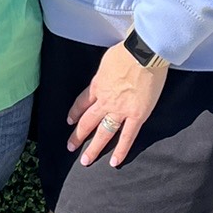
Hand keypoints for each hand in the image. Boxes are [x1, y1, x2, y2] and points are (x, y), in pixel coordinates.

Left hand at [67, 43, 167, 167]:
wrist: (143, 53)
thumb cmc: (128, 50)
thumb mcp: (108, 60)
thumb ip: (106, 71)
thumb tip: (109, 73)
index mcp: (98, 85)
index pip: (82, 102)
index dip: (75, 112)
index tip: (69, 120)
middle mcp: (105, 100)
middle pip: (87, 121)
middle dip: (78, 135)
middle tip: (70, 147)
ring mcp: (120, 110)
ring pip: (103, 132)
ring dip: (93, 147)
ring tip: (85, 161)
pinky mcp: (136, 116)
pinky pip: (127, 137)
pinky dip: (121, 150)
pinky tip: (114, 162)